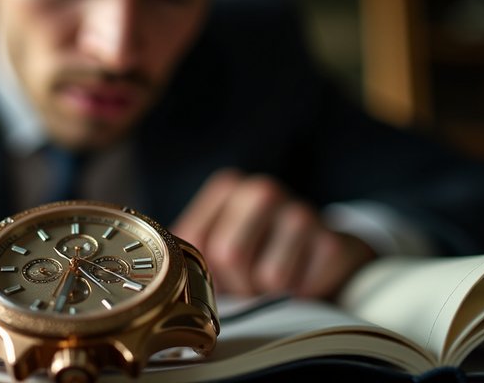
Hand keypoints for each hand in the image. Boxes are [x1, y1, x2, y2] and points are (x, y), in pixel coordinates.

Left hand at [170, 168, 375, 299]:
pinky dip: (301, 296)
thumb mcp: (218, 239)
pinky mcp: (333, 241)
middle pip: (230, 256)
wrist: (321, 254)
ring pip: (269, 277)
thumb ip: (184, 248)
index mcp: (227, 187)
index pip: (197, 242)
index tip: (220, 272)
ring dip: (270, 292)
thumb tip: (150, 273)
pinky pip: (304, 288)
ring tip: (278, 277)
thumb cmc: (258, 250)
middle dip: (239, 283)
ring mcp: (301, 211)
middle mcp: (262, 190)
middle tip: (251, 280)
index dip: (207, 269)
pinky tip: (304, 277)